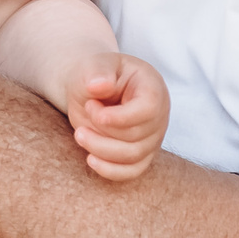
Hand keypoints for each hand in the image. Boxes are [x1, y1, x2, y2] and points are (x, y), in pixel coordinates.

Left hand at [69, 53, 169, 181]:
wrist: (94, 90)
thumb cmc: (97, 76)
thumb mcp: (95, 65)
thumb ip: (98, 72)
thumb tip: (100, 85)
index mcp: (153, 89)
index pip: (148, 110)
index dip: (120, 117)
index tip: (91, 108)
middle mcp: (159, 116)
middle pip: (137, 136)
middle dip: (103, 129)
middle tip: (86, 109)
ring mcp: (152, 138)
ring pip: (132, 157)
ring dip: (100, 149)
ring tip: (79, 133)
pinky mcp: (141, 155)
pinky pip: (131, 172)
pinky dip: (110, 170)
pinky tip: (90, 158)